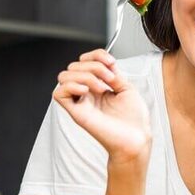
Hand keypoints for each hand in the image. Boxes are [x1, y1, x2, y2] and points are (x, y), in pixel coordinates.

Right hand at [54, 49, 151, 163]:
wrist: (136, 139)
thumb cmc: (134, 119)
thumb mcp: (126, 87)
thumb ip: (112, 72)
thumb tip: (103, 62)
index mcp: (98, 86)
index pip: (85, 61)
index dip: (96, 55)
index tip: (112, 62)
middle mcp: (87, 93)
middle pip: (74, 66)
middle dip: (94, 66)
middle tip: (110, 80)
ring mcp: (80, 102)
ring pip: (64, 76)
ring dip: (85, 76)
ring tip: (102, 88)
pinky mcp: (77, 113)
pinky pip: (58, 94)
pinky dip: (71, 86)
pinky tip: (87, 92)